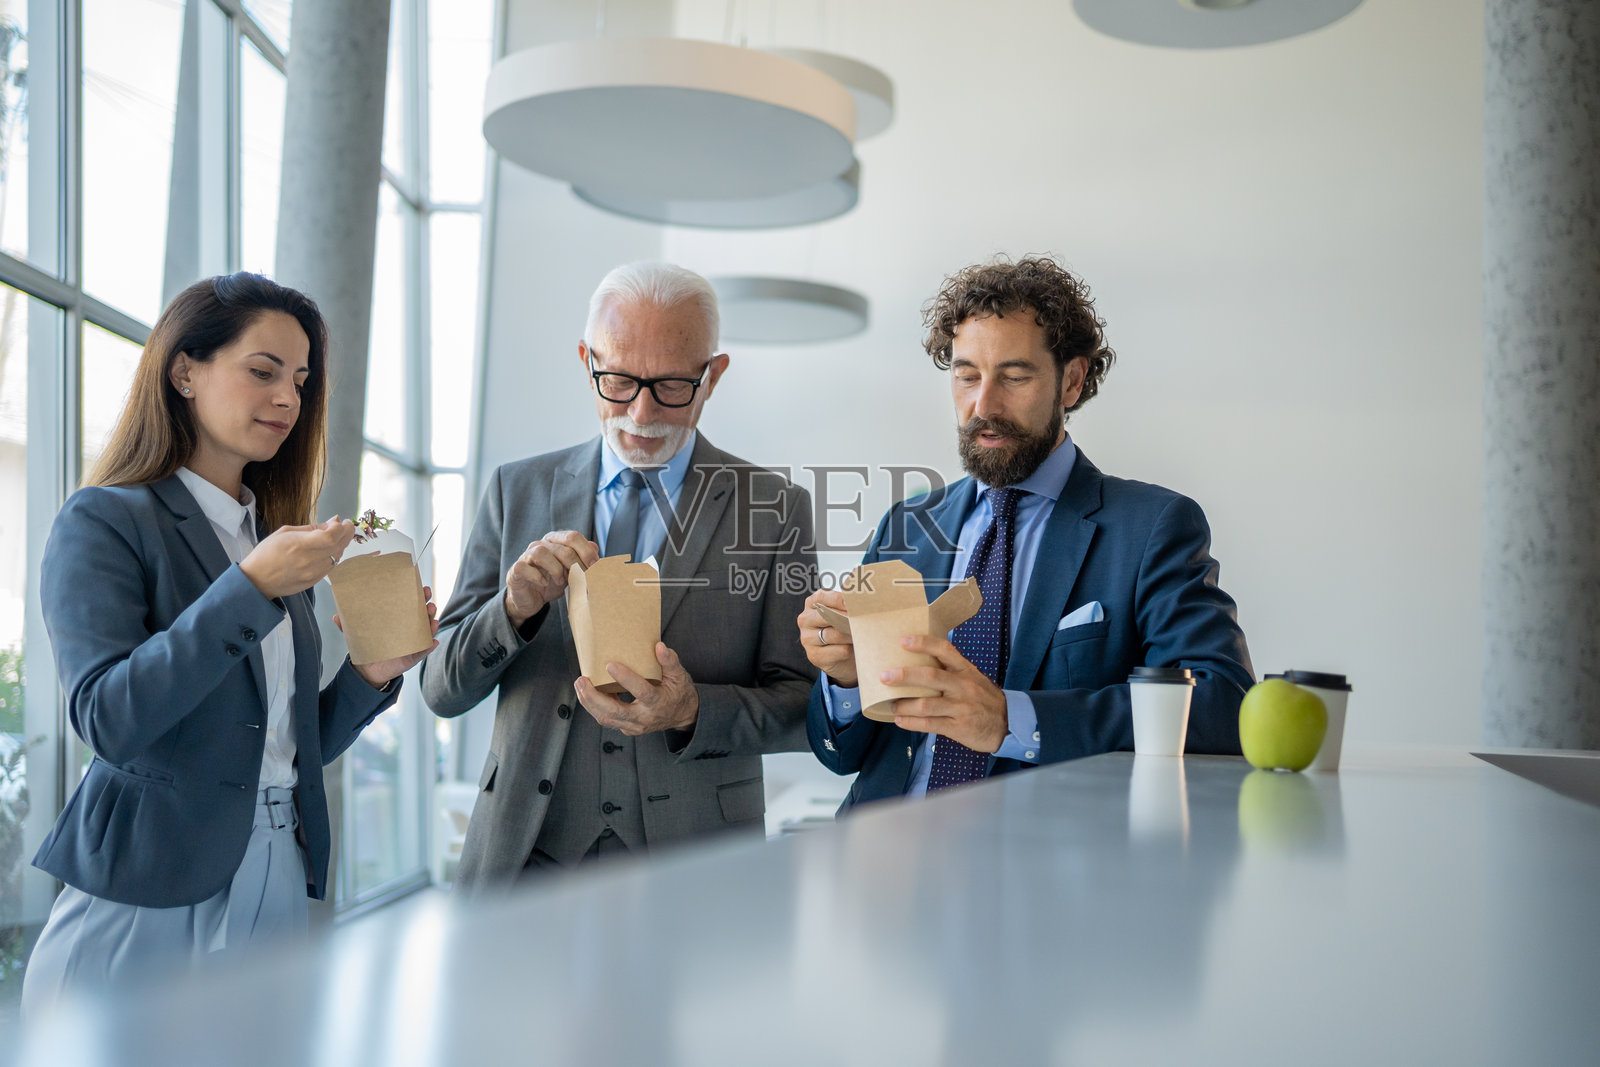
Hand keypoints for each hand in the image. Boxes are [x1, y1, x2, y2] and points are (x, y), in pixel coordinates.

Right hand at [240, 517, 356, 598]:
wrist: (257, 580)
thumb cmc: (267, 553)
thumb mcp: (285, 532)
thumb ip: (311, 528)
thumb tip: (332, 522)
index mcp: (301, 546)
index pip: (332, 535)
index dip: (342, 527)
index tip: (343, 521)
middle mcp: (310, 561)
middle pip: (339, 546)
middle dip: (346, 533)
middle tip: (346, 526)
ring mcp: (314, 573)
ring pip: (337, 557)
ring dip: (341, 545)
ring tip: (336, 536)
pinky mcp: (314, 581)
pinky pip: (331, 566)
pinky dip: (334, 556)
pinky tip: (328, 549)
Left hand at [336, 587, 440, 687]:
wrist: (369, 669)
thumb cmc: (369, 647)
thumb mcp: (359, 634)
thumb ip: (348, 626)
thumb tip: (335, 616)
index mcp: (400, 620)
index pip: (412, 605)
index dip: (419, 596)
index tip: (422, 587)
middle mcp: (410, 630)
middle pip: (424, 616)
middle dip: (429, 607)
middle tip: (428, 600)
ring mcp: (414, 642)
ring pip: (428, 631)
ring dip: (432, 624)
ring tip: (432, 619)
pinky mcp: (414, 656)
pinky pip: (425, 650)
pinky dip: (430, 646)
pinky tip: (433, 641)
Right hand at [503, 530, 599, 626]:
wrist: (531, 599)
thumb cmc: (552, 583)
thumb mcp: (572, 572)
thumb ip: (583, 560)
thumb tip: (595, 548)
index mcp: (556, 541)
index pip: (573, 537)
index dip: (586, 552)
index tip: (595, 568)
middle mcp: (541, 544)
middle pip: (563, 548)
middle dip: (576, 566)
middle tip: (582, 580)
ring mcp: (526, 555)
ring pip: (542, 553)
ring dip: (556, 570)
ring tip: (561, 582)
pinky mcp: (516, 569)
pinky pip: (525, 567)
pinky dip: (538, 577)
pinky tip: (544, 583)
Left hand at [574, 642, 698, 736]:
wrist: (683, 716)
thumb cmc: (679, 692)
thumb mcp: (679, 676)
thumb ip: (670, 662)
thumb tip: (660, 647)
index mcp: (658, 703)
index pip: (641, 691)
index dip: (626, 678)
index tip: (610, 665)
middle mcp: (644, 717)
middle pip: (615, 712)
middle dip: (594, 697)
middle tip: (581, 680)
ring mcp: (634, 726)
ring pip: (606, 718)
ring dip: (589, 703)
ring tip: (580, 685)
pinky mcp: (627, 728)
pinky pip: (607, 719)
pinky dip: (595, 706)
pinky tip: (588, 692)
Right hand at [798, 589, 856, 685]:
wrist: (841, 658)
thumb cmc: (842, 629)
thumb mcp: (842, 612)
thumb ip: (847, 604)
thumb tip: (862, 599)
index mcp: (812, 603)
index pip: (823, 597)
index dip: (841, 599)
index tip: (857, 602)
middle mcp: (806, 619)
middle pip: (829, 616)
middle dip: (850, 618)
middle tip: (866, 618)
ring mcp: (808, 638)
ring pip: (836, 634)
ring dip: (853, 634)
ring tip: (864, 633)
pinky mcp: (815, 655)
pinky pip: (840, 650)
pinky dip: (851, 649)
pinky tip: (855, 647)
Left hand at [883, 634, 1008, 753]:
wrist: (1008, 723)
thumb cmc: (983, 698)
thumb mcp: (973, 678)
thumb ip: (951, 670)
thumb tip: (918, 661)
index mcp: (965, 670)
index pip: (945, 650)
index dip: (923, 643)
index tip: (903, 641)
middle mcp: (963, 686)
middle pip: (931, 677)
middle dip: (905, 676)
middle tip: (885, 676)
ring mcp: (961, 707)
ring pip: (927, 704)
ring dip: (904, 705)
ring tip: (891, 705)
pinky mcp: (959, 727)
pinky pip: (930, 724)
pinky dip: (912, 723)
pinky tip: (900, 720)